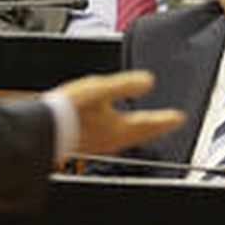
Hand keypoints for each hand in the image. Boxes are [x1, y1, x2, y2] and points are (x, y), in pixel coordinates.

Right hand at [52, 70, 184, 155]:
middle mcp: (113, 139)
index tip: (180, 118)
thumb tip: (148, 80)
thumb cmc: (68, 110)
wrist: (44, 128)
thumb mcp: (99, 90)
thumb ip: (125, 85)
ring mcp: (100, 144)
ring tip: (148, 127)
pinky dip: (123, 135)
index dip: (166, 119)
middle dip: (157, 128)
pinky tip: (116, 130)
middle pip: (142, 135)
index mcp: (119, 127)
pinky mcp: (88, 144)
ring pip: (129, 139)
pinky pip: (114, 141)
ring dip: (141, 133)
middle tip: (171, 124)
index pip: (149, 123)